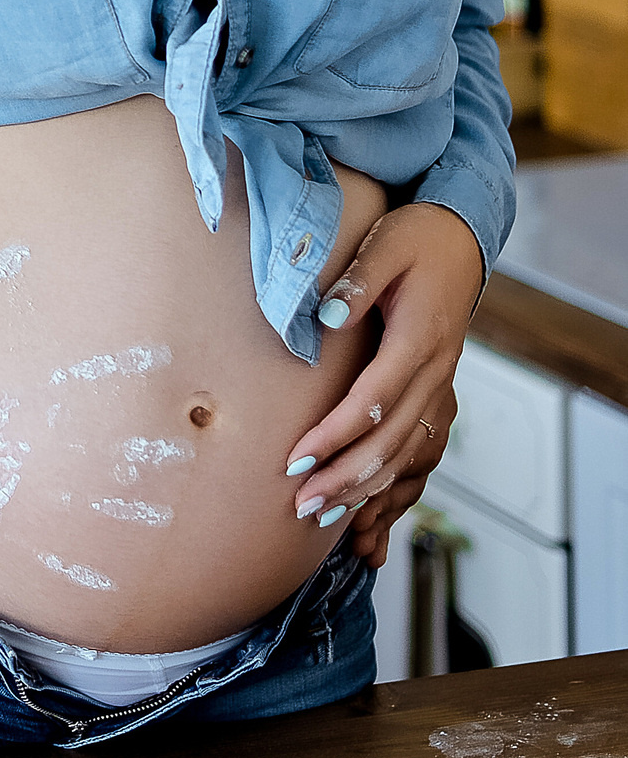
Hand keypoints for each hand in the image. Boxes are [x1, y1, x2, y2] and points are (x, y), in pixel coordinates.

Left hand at [281, 203, 481, 564]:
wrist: (462, 240)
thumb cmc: (418, 239)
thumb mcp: (387, 246)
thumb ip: (357, 282)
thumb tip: (326, 318)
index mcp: (421, 341)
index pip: (373, 401)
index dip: (335, 434)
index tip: (294, 458)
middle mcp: (436, 373)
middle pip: (391, 441)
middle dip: (345, 478)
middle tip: (301, 506)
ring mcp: (440, 387)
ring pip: (406, 454)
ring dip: (365, 490)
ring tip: (322, 518)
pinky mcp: (435, 394)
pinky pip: (417, 452)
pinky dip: (391, 486)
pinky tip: (363, 512)